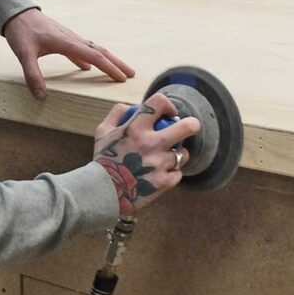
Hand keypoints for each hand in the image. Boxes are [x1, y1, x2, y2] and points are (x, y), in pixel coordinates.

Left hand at [2, 9, 134, 100]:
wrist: (17, 11)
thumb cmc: (21, 30)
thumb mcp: (24, 54)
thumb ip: (32, 75)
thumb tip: (41, 96)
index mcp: (67, 43)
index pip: (95, 57)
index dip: (109, 68)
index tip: (122, 78)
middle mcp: (72, 39)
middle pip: (100, 51)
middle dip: (117, 63)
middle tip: (131, 74)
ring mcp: (68, 38)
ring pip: (92, 49)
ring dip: (106, 60)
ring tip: (116, 71)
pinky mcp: (61, 38)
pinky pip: (80, 50)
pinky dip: (88, 59)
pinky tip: (86, 68)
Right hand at [92, 93, 200, 214]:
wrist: (101, 192)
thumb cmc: (103, 159)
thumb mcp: (103, 131)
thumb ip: (118, 113)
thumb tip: (133, 106)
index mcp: (135, 127)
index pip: (159, 102)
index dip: (168, 104)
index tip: (169, 113)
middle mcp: (150, 144)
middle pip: (186, 127)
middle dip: (193, 125)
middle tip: (191, 127)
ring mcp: (159, 164)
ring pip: (183, 154)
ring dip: (178, 154)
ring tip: (168, 157)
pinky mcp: (164, 183)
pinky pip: (177, 174)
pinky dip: (171, 173)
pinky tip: (160, 173)